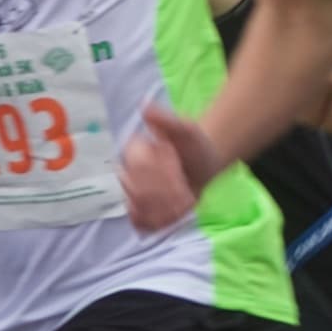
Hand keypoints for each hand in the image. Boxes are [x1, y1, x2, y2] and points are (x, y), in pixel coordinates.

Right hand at [120, 102, 224, 231]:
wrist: (203, 162)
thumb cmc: (193, 144)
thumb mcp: (186, 129)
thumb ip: (167, 120)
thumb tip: (145, 108)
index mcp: (134, 150)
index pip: (137, 167)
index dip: (159, 176)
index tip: (179, 178)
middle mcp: (128, 172)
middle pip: (137, 191)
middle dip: (164, 195)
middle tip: (185, 194)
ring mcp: (133, 193)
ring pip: (136, 209)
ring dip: (162, 210)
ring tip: (182, 205)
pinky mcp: (142, 210)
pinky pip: (139, 222)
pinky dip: (157, 222)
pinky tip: (174, 216)